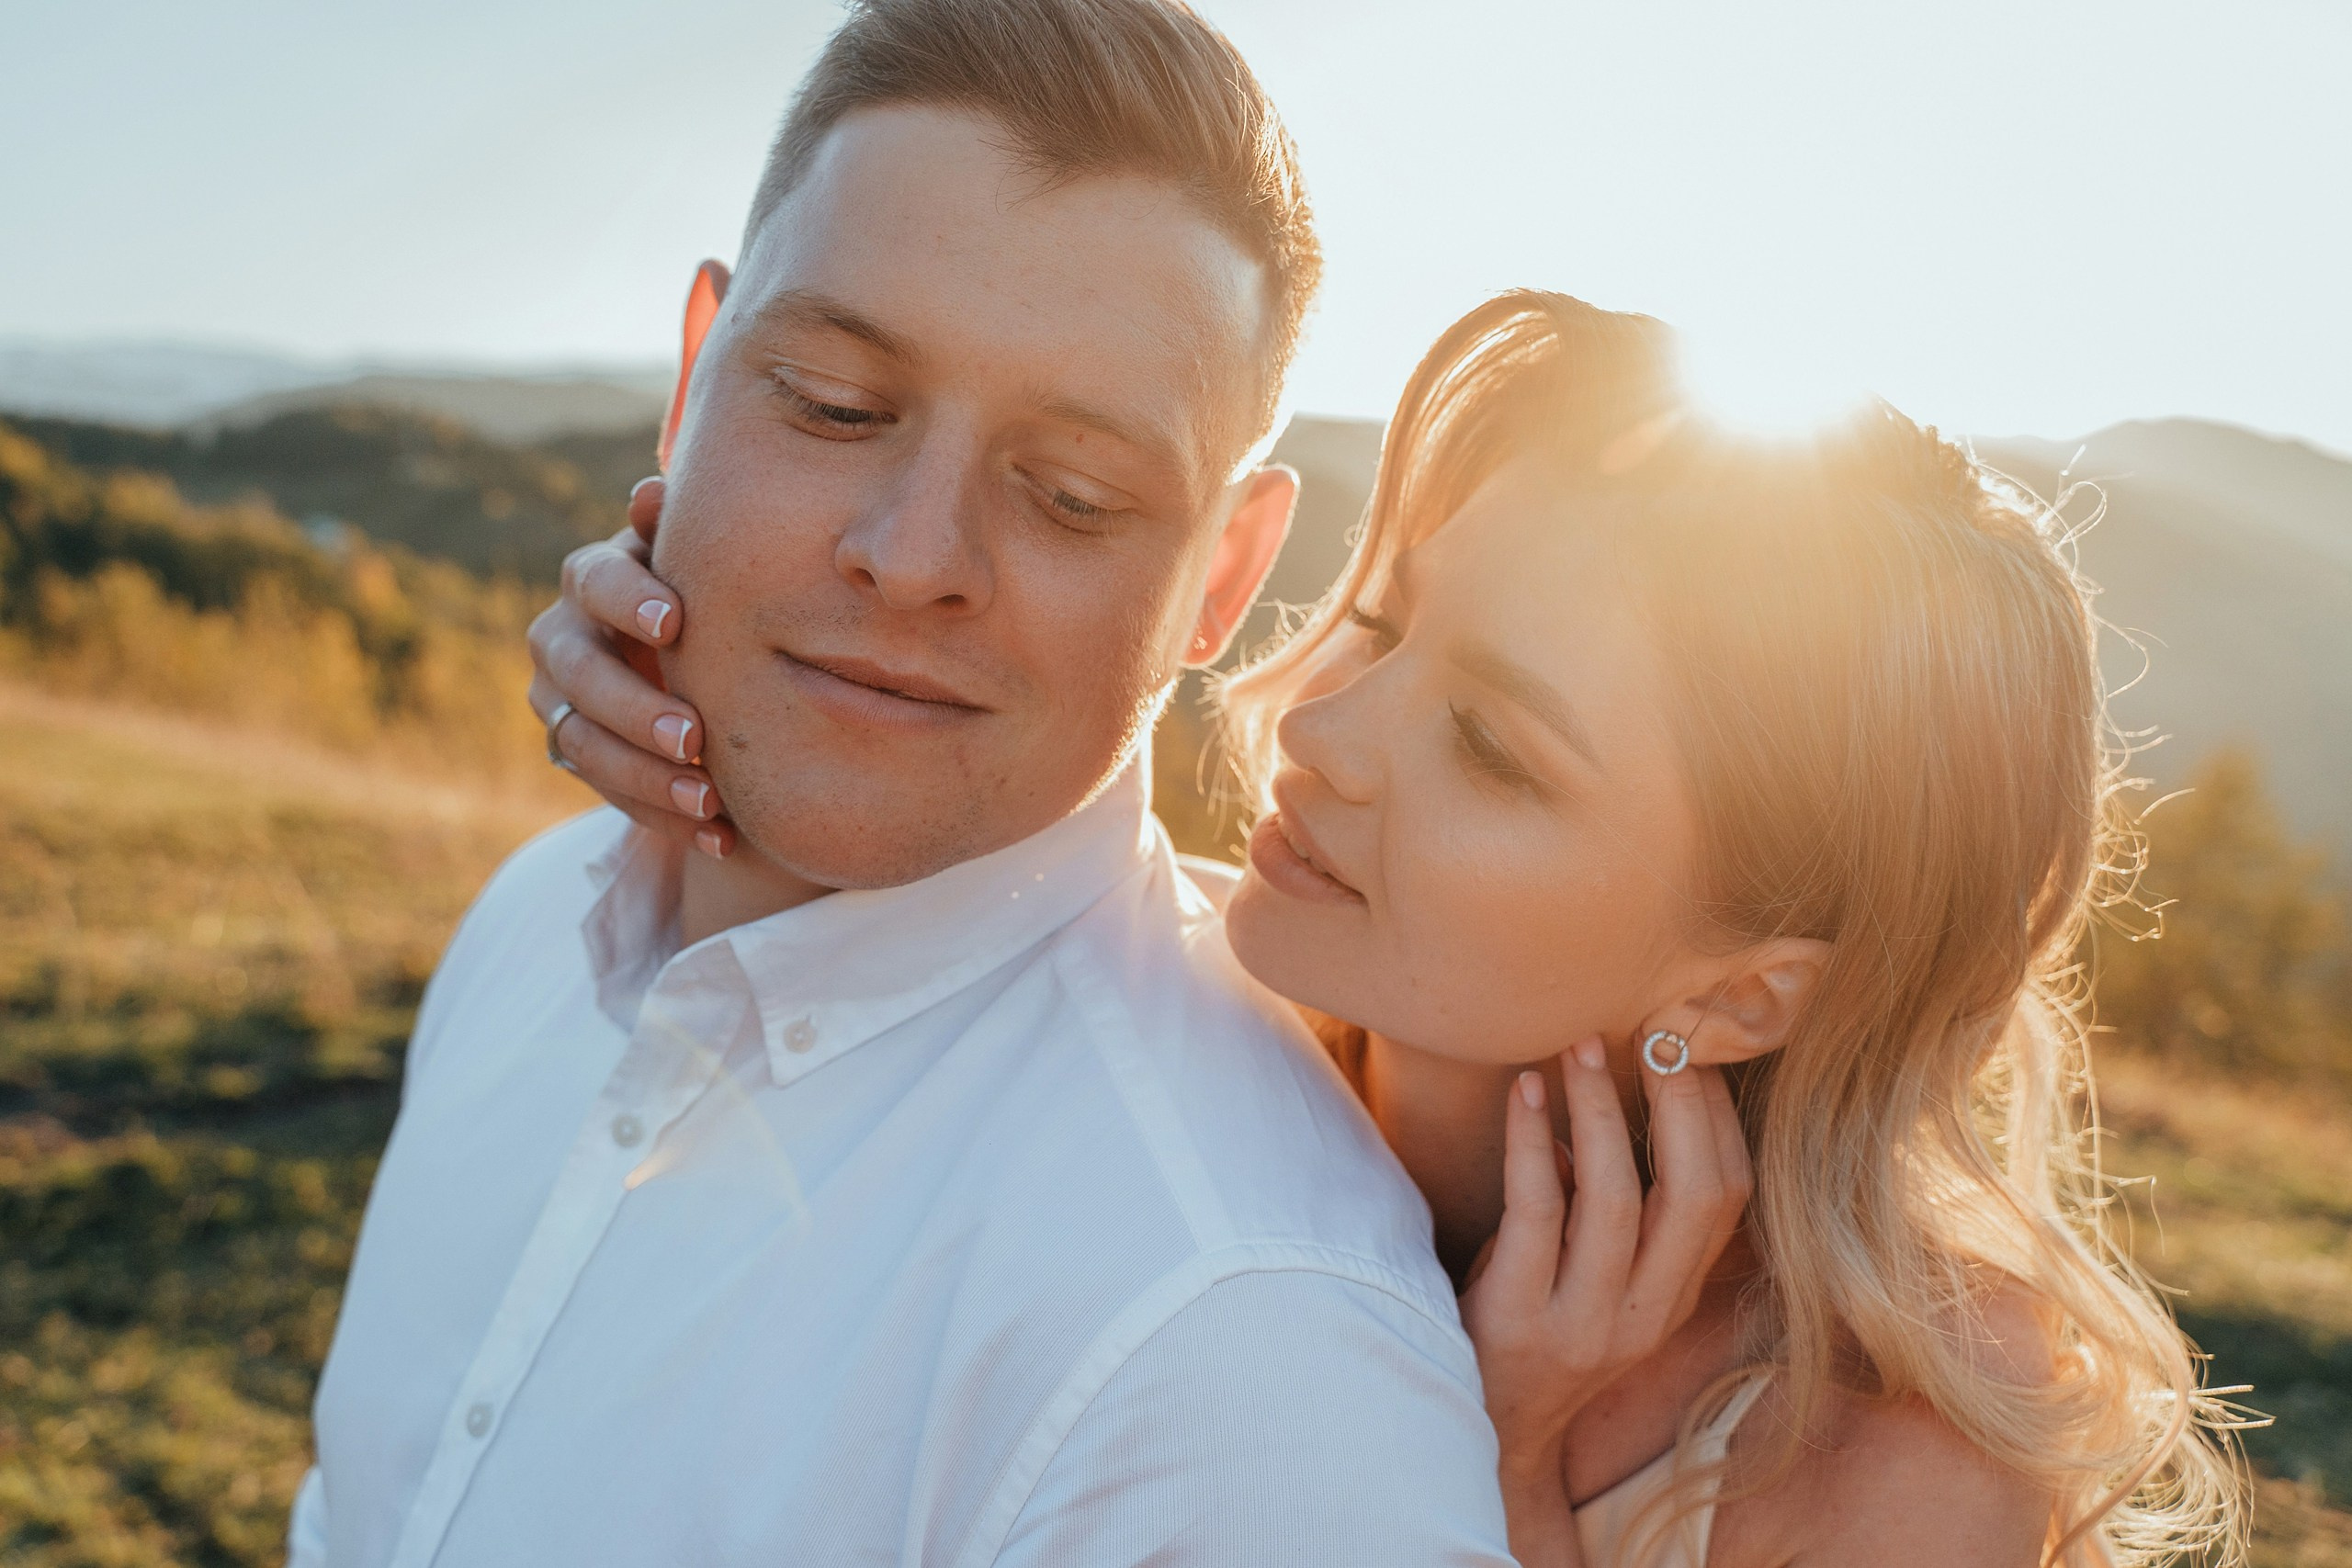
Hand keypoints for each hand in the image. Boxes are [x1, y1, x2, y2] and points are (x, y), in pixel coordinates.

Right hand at [526, 476, 735, 858]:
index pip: (594, 580)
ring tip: (712, 803)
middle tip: (694, 737)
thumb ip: (682, 537)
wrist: (696, 661)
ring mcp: (560, 701)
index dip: (629, 598)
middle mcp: (562, 635)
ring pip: (584, 743)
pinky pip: (607, 793)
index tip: (676, 623)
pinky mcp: (574, 754)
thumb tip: (652, 492)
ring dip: (647, 777)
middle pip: (579, 673)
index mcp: (594, 577)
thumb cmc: (711, 596)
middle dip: (636, 709)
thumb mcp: (705, 566)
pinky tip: (720, 837)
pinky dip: (662, 817)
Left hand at [1459, 1038, 1751, 1564]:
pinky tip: (1524, 1090)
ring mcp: (1584, 1321)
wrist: (1477, 1432)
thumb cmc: (1533, 1329)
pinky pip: (1536, 1209)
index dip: (1719, 1116)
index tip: (1692, 1047)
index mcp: (1673, 1298)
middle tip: (1654, 1032)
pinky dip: (1531, 1140)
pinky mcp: (1518, 1317)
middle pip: (1695, 1195)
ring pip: (1616, 1197)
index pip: (1729, 1198)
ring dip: (1599, 1109)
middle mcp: (1644, 1314)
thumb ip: (1611, 1207)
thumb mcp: (1595, 1279)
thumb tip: (1602, 1106)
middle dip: (1680, 1103)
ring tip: (1582, 1045)